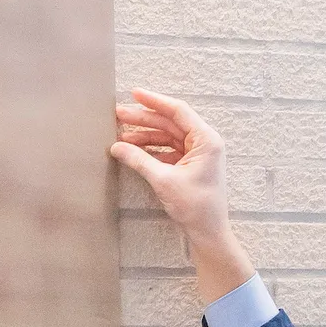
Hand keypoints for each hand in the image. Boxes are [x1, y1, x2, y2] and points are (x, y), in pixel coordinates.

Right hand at [111, 90, 251, 302]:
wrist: (208, 232)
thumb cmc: (195, 207)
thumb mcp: (163, 180)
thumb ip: (139, 160)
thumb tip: (116, 146)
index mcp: (206, 140)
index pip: (178, 111)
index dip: (154, 101)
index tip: (134, 94)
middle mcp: (204, 142)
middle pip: (170, 122)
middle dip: (144, 119)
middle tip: (119, 114)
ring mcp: (197, 153)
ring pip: (167, 136)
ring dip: (145, 135)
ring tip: (121, 134)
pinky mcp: (190, 165)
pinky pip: (168, 149)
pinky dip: (151, 149)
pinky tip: (133, 149)